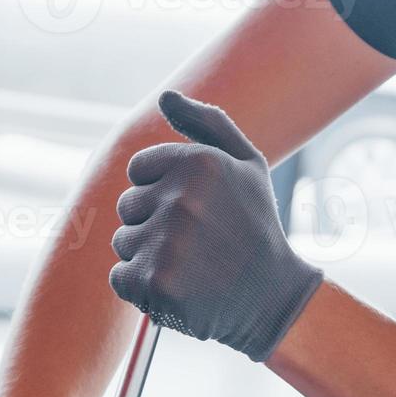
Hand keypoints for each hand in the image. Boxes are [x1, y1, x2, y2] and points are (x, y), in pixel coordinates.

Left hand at [109, 90, 322, 361]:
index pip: (138, 170)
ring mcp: (167, 242)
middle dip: (154, 225)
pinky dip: (143, 289)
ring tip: (192, 268)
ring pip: (123, 243)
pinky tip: (179, 290)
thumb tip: (165, 97)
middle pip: (128, 207)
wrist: (274, 299)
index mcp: (200, 162)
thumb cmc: (256, 228)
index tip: (196, 213)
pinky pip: (121, 278)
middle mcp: (182, 198)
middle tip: (197, 244)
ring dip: (149, 257)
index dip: (162, 193)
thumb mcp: (248, 165)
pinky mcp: (156, 283)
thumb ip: (208, 123)